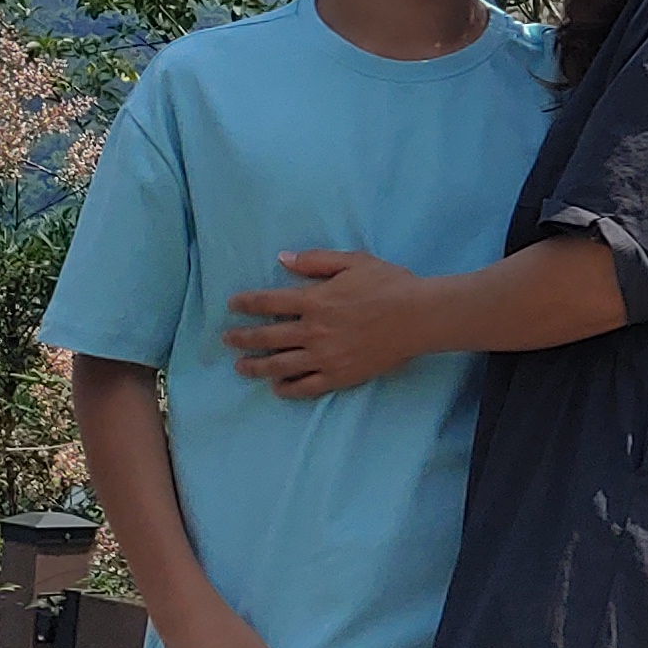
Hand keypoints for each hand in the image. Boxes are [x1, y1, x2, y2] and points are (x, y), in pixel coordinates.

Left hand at [227, 250, 424, 398]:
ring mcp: (325, 356)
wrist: (419, 317)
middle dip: (243, 338)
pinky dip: (288, 389)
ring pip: (280, 365)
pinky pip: (307, 386)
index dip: (246, 303)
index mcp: (314, 300)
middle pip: (267, 337)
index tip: (232, 305)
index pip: (268, 302)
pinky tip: (277, 388)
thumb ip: (316, 261)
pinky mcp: (340, 375)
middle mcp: (313, 331)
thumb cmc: (389, 284)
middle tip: (228, 339)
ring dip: (257, 366)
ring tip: (242, 367)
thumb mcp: (353, 261)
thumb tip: (283, 258)